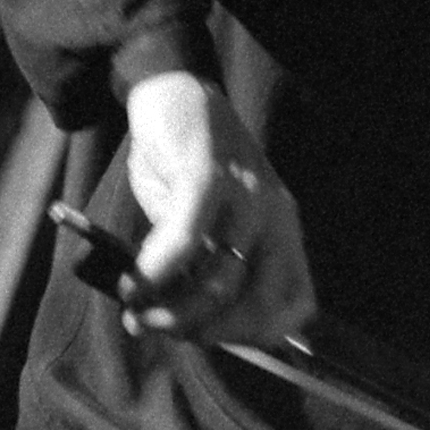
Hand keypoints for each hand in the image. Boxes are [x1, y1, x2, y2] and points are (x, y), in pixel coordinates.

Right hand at [122, 71, 315, 345]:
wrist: (171, 92)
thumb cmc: (185, 167)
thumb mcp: (206, 225)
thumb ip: (198, 269)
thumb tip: (167, 325)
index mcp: (282, 232)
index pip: (297, 306)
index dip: (254, 337)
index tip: (205, 337)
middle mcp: (274, 217)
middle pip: (264, 304)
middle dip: (208, 333)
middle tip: (161, 328)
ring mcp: (245, 195)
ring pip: (221, 280)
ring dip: (173, 311)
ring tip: (136, 309)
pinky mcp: (206, 173)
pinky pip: (185, 239)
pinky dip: (156, 271)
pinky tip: (132, 282)